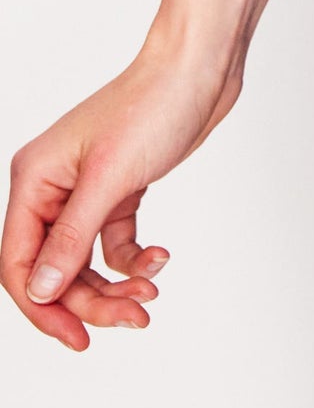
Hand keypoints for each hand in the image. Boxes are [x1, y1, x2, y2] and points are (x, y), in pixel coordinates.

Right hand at [2, 0, 276, 350]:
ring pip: (86, 261)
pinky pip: (114, 242)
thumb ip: (71, 238)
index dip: (43, 308)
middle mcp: (53, 187)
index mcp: (35, 180)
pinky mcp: (120, 190)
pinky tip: (161, 257)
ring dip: (115, 284)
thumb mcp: (110, 179)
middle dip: (91, 300)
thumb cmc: (153, 105)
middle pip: (55, 269)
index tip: (77, 339)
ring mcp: (86, 190)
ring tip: (151, 291)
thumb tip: (41, 291)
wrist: (200, 68)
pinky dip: (135, 257)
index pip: (19, 263)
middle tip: (135, 315)